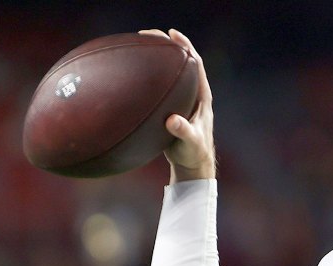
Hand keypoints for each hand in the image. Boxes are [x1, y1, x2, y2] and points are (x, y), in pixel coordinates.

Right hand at [139, 29, 215, 183]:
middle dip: (166, 46)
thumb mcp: (190, 143)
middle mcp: (193, 94)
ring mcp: (182, 100)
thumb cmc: (193, 154)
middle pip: (181, 62)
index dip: (185, 47)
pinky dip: (146, 77)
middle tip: (148, 34)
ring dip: (155, 58)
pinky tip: (130, 73)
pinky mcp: (171, 107)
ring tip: (137, 46)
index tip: (172, 35)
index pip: (196, 64)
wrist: (192, 164)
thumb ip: (184, 131)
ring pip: (169, 73)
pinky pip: (158, 86)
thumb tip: (172, 121)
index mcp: (202, 97)